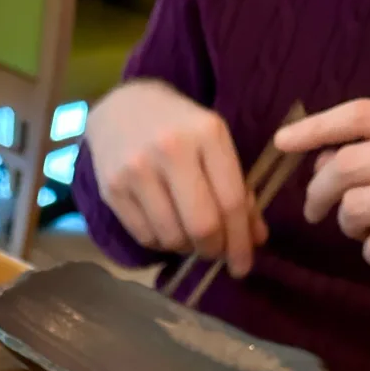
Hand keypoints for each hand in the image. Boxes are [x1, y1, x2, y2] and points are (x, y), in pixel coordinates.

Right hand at [85, 80, 266, 276]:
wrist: (122, 106)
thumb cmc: (179, 127)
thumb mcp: (215, 145)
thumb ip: (238, 189)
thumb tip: (256, 239)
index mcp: (207, 133)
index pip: (231, 202)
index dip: (241, 241)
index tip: (243, 265)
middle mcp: (171, 149)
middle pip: (202, 225)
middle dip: (214, 250)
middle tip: (217, 254)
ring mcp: (137, 170)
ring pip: (172, 236)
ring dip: (187, 248)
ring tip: (191, 238)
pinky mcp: (112, 188)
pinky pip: (146, 236)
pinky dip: (162, 244)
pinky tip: (168, 230)